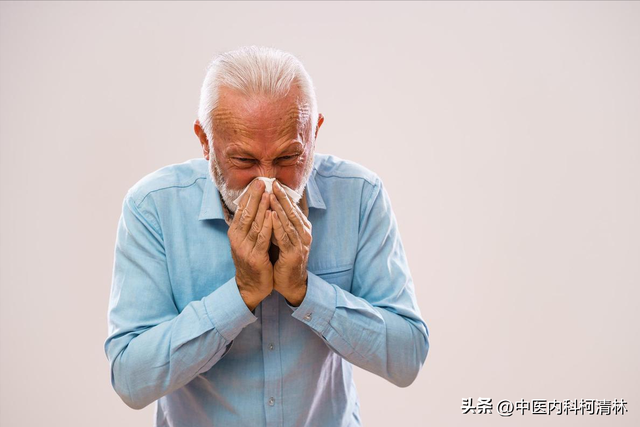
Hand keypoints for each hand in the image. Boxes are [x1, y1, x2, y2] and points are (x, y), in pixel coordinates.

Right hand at [228, 179, 273, 310]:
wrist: (251, 286)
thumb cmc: (252, 260)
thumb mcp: (247, 240)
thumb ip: (250, 224)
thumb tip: (254, 204)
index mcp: (235, 233)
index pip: (242, 210)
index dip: (249, 195)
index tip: (257, 182)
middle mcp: (237, 239)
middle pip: (246, 214)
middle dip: (254, 197)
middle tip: (261, 182)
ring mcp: (245, 248)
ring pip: (254, 224)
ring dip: (262, 208)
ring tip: (268, 194)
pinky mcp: (255, 257)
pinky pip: (262, 239)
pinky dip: (267, 226)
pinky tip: (272, 215)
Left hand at [269, 181, 311, 305]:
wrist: (291, 283)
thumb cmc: (285, 259)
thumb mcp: (285, 237)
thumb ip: (282, 223)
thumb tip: (272, 205)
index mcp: (302, 229)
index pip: (293, 208)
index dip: (284, 195)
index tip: (274, 182)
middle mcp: (304, 234)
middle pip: (293, 211)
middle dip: (282, 196)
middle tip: (273, 183)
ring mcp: (300, 244)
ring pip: (289, 222)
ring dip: (279, 208)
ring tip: (270, 195)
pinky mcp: (294, 254)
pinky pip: (284, 237)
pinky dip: (278, 226)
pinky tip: (271, 216)